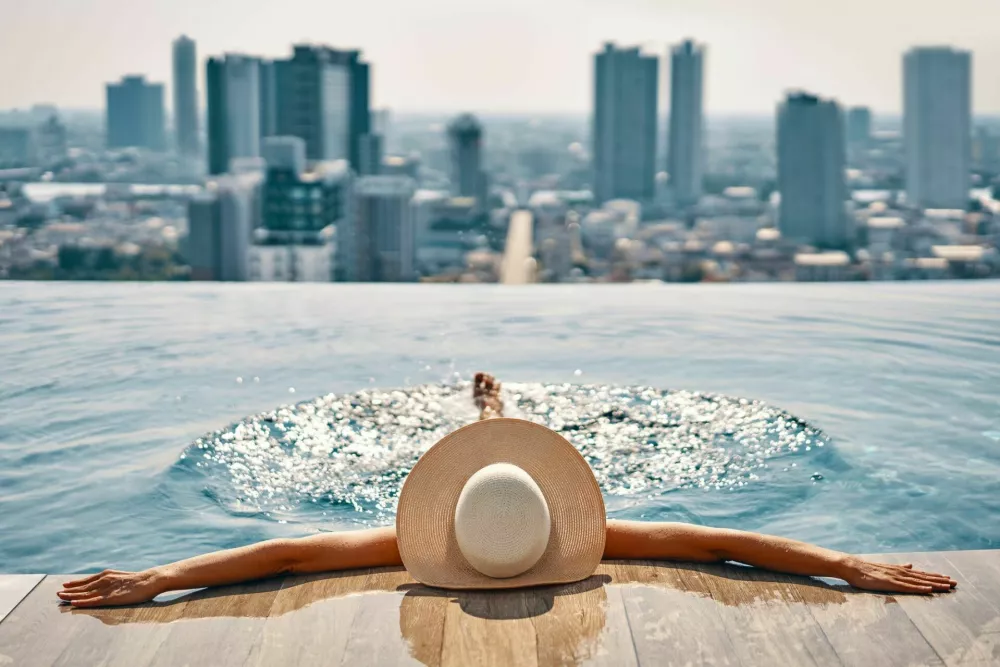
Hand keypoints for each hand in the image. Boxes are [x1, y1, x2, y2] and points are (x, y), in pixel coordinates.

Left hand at [57, 569, 163, 606]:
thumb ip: (113, 582)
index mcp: (107, 575)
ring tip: (60, 598)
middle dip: (70, 591)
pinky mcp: (111, 597)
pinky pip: (93, 601)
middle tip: (58, 594)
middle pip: (83, 587)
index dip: (76, 584)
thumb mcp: (123, 578)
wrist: (151, 580)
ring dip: (71, 596)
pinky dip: (82, 602)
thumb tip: (108, 586)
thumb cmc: (140, 581)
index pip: (87, 580)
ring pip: (85, 594)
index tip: (65, 586)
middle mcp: (104, 580)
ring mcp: (107, 588)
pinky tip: (73, 603)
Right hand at [839, 558, 955, 593]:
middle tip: (955, 583)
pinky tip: (929, 589)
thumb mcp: (886, 568)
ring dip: (934, 584)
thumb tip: (910, 565)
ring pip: (919, 581)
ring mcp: (896, 577)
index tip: (948, 578)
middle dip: (940, 580)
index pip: (921, 574)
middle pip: (924, 577)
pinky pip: (908, 587)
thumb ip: (899, 567)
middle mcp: (901, 572)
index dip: (935, 576)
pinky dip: (919, 588)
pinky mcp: (890, 583)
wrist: (852, 567)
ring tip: (947, 586)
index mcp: (900, 570)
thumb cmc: (866, 570)